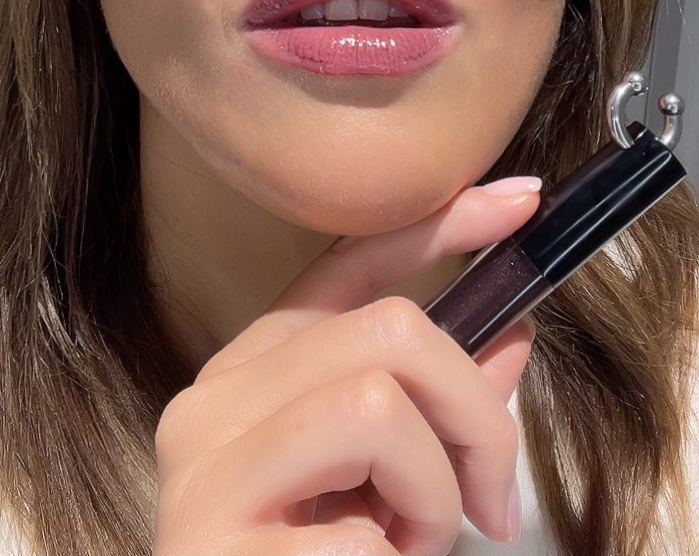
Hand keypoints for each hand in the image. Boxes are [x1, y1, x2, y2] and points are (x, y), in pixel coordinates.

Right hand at [152, 180, 540, 554]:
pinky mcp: (209, 546)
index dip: (442, 223)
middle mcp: (214, 398)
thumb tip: (511, 335)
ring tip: (407, 547)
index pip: (350, 262)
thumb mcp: (387, 483)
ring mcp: (203, 468)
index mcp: (254, 368)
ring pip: (379, 404)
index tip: (519, 201)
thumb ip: (440, 409)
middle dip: (472, 415)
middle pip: (391, 330)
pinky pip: (357, 531)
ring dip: (432, 493)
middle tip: (486, 500)